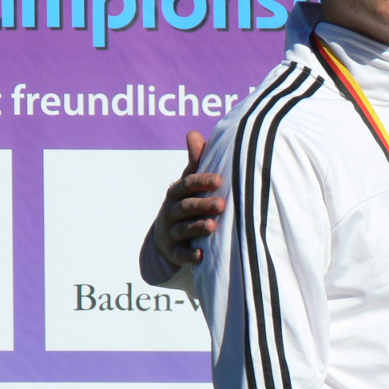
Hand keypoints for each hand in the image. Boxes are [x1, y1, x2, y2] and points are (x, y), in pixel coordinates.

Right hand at [153, 131, 223, 265]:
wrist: (167, 238)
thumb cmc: (186, 204)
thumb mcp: (188, 185)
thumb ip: (195, 162)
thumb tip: (193, 133)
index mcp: (176, 194)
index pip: (186, 185)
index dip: (200, 182)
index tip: (218, 179)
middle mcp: (171, 212)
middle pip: (185, 207)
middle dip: (202, 205)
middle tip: (222, 204)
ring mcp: (171, 233)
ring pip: (183, 230)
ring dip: (197, 227)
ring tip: (213, 226)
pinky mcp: (174, 253)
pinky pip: (180, 255)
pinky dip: (190, 256)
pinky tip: (202, 255)